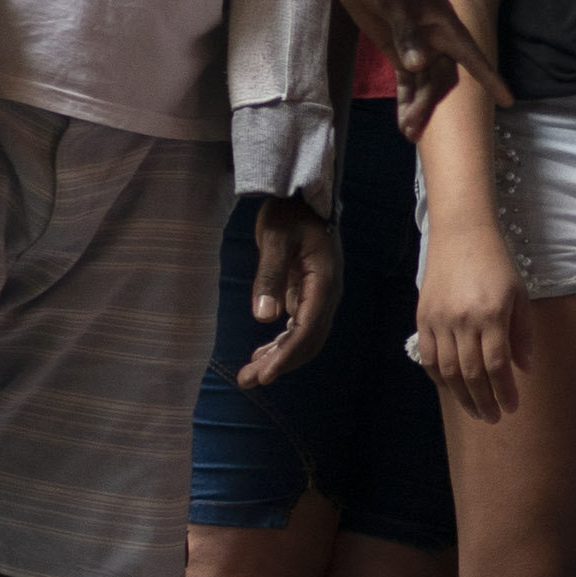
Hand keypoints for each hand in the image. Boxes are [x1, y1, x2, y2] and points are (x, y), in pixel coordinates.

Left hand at [236, 195, 337, 386]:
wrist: (301, 196)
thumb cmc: (289, 213)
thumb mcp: (276, 239)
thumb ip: (270, 277)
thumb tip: (264, 318)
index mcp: (324, 283)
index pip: (306, 330)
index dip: (286, 356)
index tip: (264, 375)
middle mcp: (327, 295)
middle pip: (307, 341)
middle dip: (280, 364)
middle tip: (248, 380)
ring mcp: (319, 296)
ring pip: (304, 338)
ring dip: (279, 357)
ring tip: (249, 373)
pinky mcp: (309, 294)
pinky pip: (299, 327)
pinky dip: (281, 343)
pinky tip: (262, 352)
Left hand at [327, 0, 505, 137]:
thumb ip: (406, 32)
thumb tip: (417, 66)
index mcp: (443, 23)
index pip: (471, 56)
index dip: (490, 78)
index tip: (507, 100)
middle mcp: (435, 37)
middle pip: (443, 78)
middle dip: (431, 104)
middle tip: (413, 129)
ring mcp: (416, 44)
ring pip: (425, 83)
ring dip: (418, 107)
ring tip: (408, 133)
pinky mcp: (396, 48)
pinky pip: (407, 79)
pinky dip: (405, 99)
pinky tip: (402, 120)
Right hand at [414, 219, 530, 419]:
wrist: (461, 234)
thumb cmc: (497, 263)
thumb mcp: (519, 295)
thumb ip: (522, 334)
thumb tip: (525, 369)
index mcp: (491, 315)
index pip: (497, 365)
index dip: (505, 391)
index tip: (512, 408)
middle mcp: (462, 321)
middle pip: (472, 373)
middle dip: (484, 401)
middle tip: (494, 418)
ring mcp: (439, 320)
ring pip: (448, 370)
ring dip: (462, 396)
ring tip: (476, 411)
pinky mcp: (423, 318)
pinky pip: (429, 357)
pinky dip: (439, 377)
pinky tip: (451, 387)